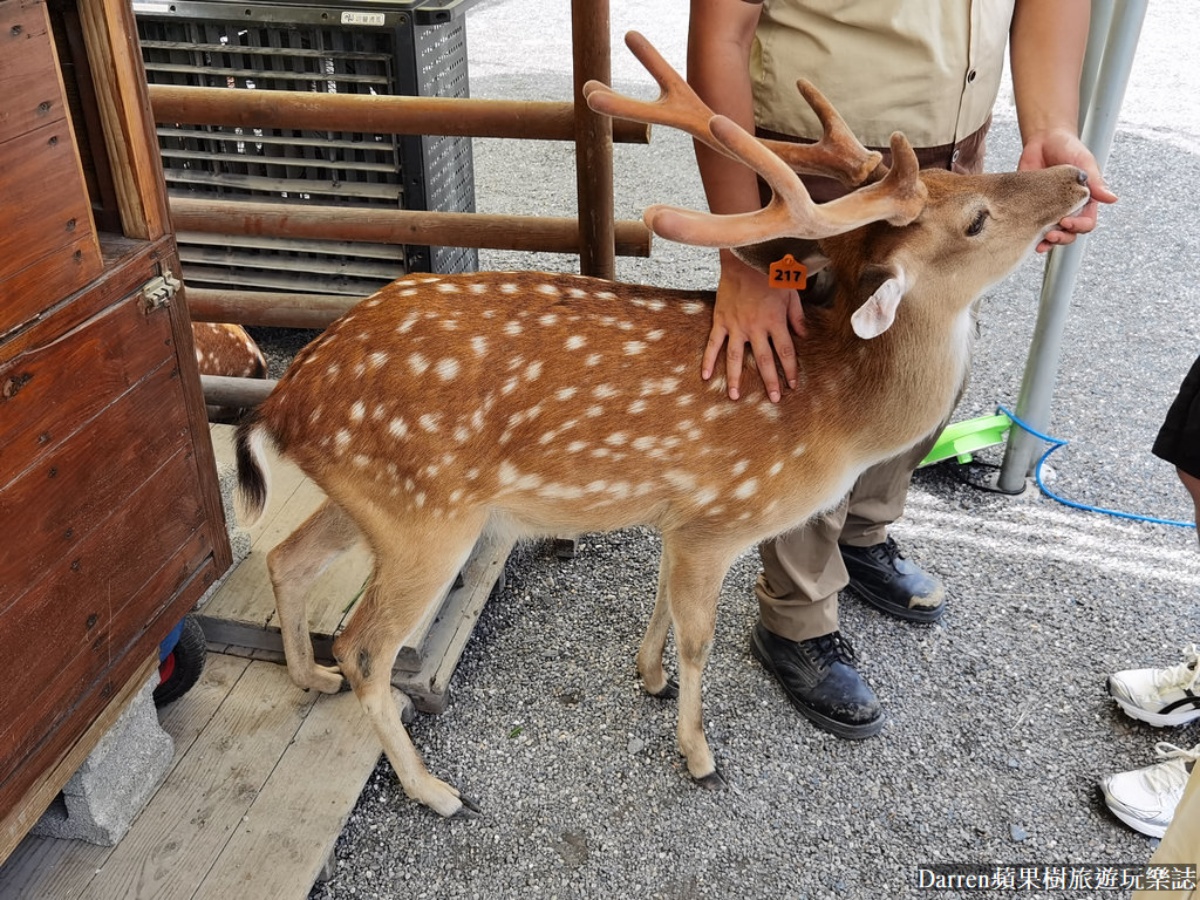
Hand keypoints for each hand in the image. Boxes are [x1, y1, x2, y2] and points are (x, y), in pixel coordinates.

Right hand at [703, 255, 804, 401]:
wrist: (745, 257)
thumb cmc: (771, 273)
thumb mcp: (791, 292)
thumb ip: (797, 316)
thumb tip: (803, 335)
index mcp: (775, 321)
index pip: (785, 352)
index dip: (790, 370)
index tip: (792, 385)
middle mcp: (756, 327)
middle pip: (764, 360)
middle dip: (770, 381)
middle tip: (773, 399)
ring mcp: (736, 326)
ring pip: (736, 358)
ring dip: (735, 378)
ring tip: (734, 396)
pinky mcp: (721, 320)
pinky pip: (713, 344)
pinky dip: (708, 360)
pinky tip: (705, 375)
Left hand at [1018, 127, 1117, 251]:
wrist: (1044, 139)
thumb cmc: (1068, 148)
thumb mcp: (1085, 163)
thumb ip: (1096, 182)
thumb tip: (1112, 199)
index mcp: (1085, 201)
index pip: (1087, 223)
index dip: (1079, 227)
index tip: (1067, 222)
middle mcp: (1068, 209)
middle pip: (1070, 234)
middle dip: (1062, 238)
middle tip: (1051, 234)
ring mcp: (1049, 211)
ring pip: (1052, 235)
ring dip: (1048, 242)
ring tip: (1041, 243)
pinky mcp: (1032, 208)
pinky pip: (1032, 227)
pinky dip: (1031, 236)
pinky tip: (1027, 239)